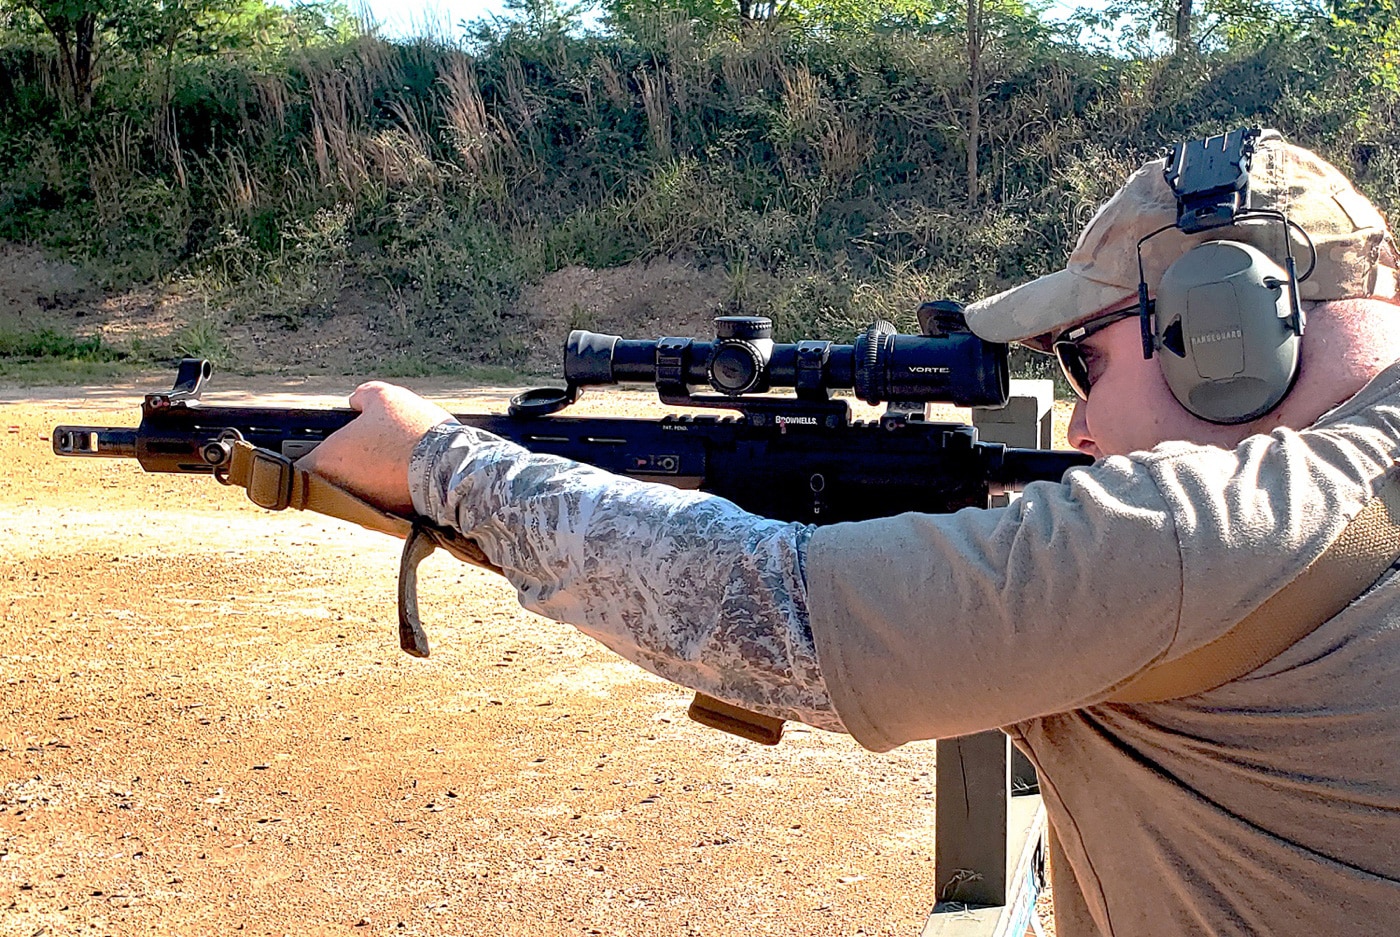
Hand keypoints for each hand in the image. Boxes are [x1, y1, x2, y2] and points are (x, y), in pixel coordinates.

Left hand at [296, 382, 454, 515]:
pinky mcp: (387, 521)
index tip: (316, 439)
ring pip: (358, 487)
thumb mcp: (385, 397)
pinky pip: (382, 500)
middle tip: (365, 440)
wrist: (451, 469)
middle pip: (331, 473)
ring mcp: (363, 508)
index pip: (299, 459)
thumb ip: (363, 396)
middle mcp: (339, 489)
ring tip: (393, 453)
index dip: (305, 447)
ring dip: (369, 473)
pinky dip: (390, 487)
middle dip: (346, 458)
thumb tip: (357, 402)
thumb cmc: (412, 431)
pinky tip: (408, 471)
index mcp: (328, 459)